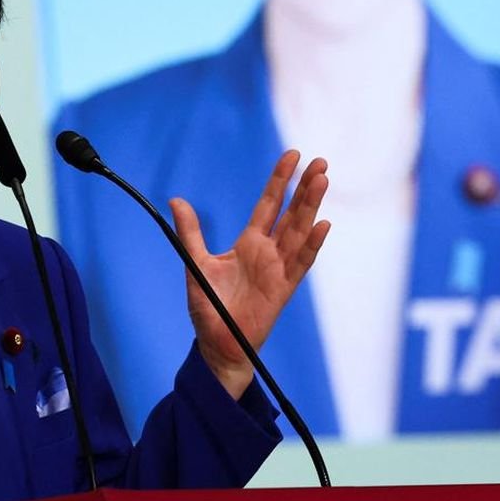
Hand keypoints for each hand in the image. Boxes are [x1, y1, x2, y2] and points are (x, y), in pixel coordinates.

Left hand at [171, 150, 328, 399]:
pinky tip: (322, 225)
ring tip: (322, 181)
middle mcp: (268, 252)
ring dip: (311, 207)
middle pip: (291, 213)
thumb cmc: (209, 307)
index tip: (292, 156)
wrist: (217, 344)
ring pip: (300, 232)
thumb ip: (191, 233)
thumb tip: (176, 200)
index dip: (280, 180)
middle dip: (305, 187)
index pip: (269, 205)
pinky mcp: (283, 290)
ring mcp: (278, 269)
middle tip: (319, 161)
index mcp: (249, 243)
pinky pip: (301, 264)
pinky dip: (312, 245)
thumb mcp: (195, 263)